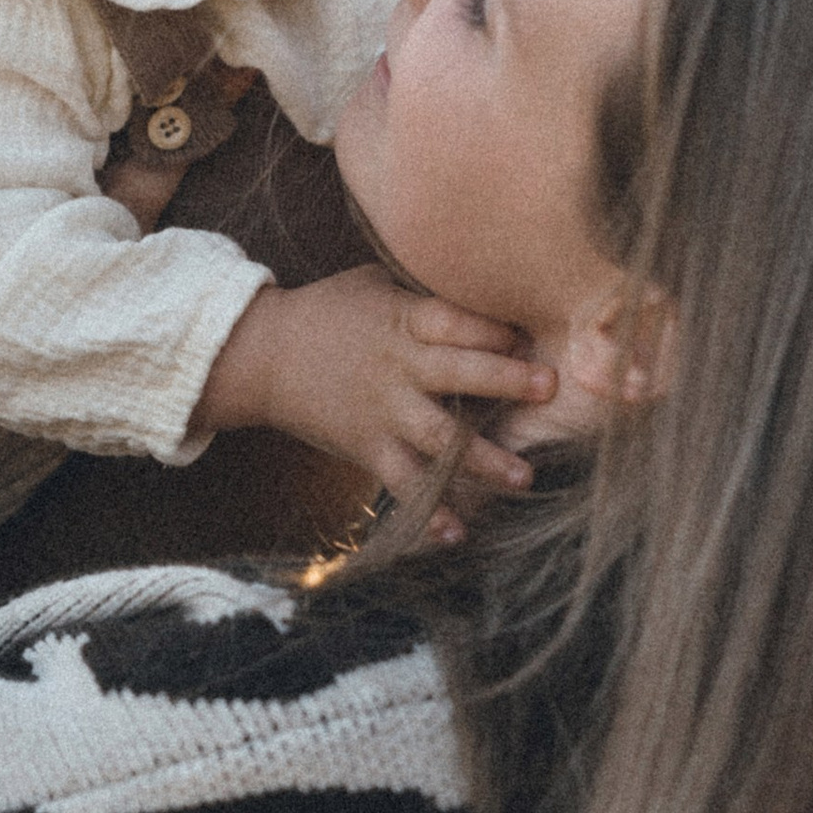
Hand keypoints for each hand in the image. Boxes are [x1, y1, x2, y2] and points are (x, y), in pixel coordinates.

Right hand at [193, 267, 555, 521]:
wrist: (263, 356)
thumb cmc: (331, 311)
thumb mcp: (378, 283)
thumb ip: (430, 289)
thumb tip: (493, 279)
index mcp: (405, 320)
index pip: (456, 320)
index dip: (496, 328)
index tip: (534, 335)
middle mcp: (398, 367)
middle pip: (457, 372)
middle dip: (505, 380)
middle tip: (550, 387)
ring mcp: (383, 411)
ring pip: (439, 438)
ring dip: (483, 459)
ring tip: (524, 477)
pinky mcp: (368, 447)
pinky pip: (402, 482)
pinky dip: (429, 510)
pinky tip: (457, 533)